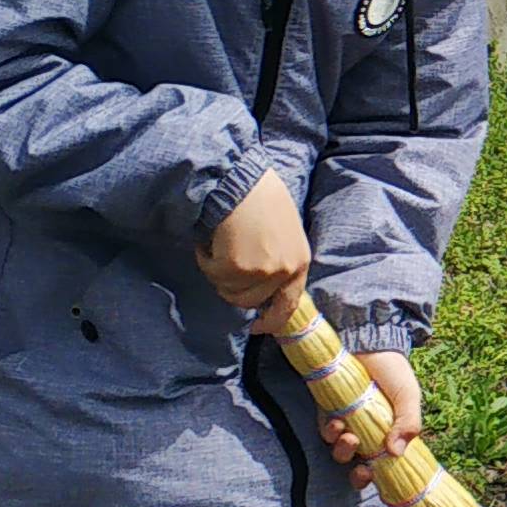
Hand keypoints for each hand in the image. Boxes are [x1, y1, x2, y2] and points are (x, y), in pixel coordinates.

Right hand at [200, 170, 309, 326]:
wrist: (240, 179)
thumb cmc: (260, 196)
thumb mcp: (284, 231)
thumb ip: (279, 259)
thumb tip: (262, 286)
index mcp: (300, 262)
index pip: (288, 305)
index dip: (272, 320)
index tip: (257, 327)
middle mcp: (284, 271)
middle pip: (249, 301)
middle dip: (232, 287)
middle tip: (224, 262)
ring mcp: (261, 272)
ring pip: (228, 290)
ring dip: (218, 271)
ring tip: (222, 242)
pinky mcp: (236, 268)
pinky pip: (212, 274)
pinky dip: (206, 258)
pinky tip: (213, 237)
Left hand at [324, 346, 422, 485]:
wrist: (369, 343)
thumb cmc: (393, 370)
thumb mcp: (408, 396)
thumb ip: (408, 422)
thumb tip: (396, 453)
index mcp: (391, 434)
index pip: (385, 466)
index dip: (380, 478)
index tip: (376, 477)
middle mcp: (369, 434)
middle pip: (360, 467)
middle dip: (358, 475)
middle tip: (362, 470)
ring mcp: (349, 424)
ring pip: (341, 453)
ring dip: (343, 452)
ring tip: (348, 437)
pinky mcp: (330, 412)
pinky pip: (326, 433)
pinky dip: (330, 434)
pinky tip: (336, 422)